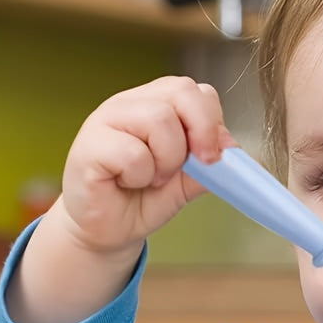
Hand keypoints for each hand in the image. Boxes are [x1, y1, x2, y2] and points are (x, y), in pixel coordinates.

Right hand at [9, 77, 232, 322]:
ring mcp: (107, 120)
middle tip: (192, 165)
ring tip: (152, 178)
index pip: (197, 92)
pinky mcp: (90, 145)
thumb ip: (208, 164)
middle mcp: (132, 104)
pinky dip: (140, 175)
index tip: (212, 157)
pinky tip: (127, 182)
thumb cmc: (142, 200)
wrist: (108, 231)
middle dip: (201, 132)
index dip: (212, 123)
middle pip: (182, 91)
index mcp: (157, 105)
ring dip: (167, 160)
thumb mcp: (186, 182)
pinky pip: (132, 153)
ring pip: (159, 119)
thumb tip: (232, 148)